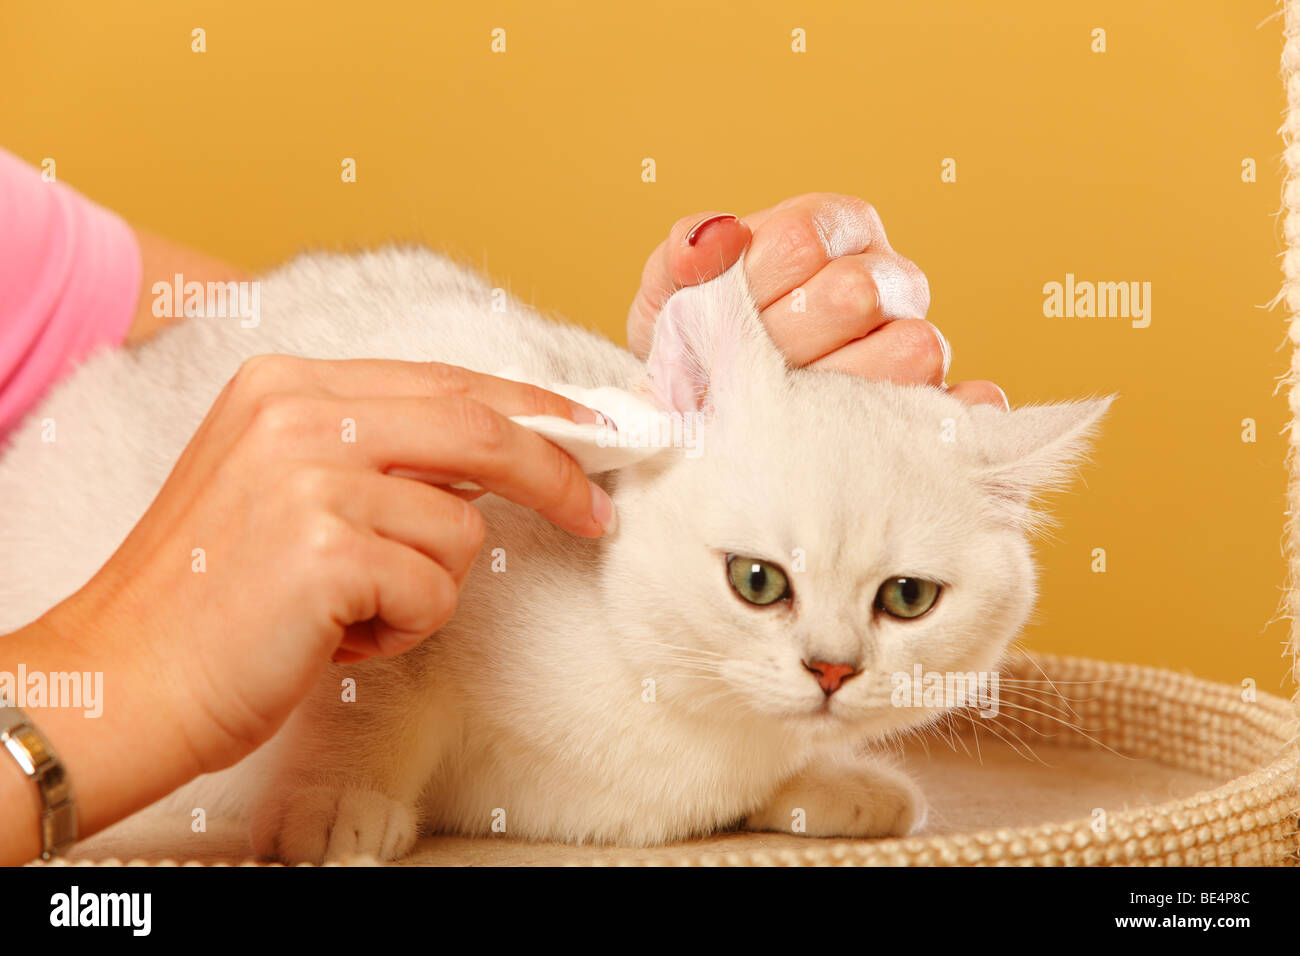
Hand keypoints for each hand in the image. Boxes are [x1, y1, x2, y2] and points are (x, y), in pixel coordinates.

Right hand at [48, 357, 612, 771]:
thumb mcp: (280, 485)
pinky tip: (334, 638)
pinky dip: (402, 631)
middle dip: (553, 472)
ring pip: (459, 531)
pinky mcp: (324, 549)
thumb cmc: (211, 598)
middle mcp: (296, 413)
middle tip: (594, 513)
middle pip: (478, 427)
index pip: (445, 381)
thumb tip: (486, 464)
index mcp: (287, 385)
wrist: (123, 681)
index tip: (588, 429)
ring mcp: (309, 476)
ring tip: (350, 611)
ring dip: (427, 589)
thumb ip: (372, 454)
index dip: (530, 406)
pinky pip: (433, 593)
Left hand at [628, 193, 1006, 408]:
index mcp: (839, 228)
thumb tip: (716, 238)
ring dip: (833, 386)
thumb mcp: (674, 289)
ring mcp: (919, 341)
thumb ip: (690, 252)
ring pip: (911, 351)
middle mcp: (890, 278)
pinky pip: (956, 407)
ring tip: (782, 401)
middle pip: (853, 295)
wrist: (706, 414)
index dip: (749, 286)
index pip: (801, 242)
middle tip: (744, 367)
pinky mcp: (930, 406)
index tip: (716, 316)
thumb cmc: (698, 341)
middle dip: (782, 339)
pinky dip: (941, 417)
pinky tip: (882, 435)